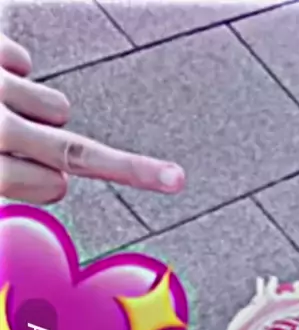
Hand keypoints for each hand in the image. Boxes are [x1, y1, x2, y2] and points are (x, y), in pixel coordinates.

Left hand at [0, 33, 185, 204]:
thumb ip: (7, 184)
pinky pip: (23, 64)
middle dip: (134, 168)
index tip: (57, 186)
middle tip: (176, 179)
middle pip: (77, 153)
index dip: (50, 186)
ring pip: (56, 108)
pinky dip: (13, 72)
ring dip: (38, 112)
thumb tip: (49, 189)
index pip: (52, 187)